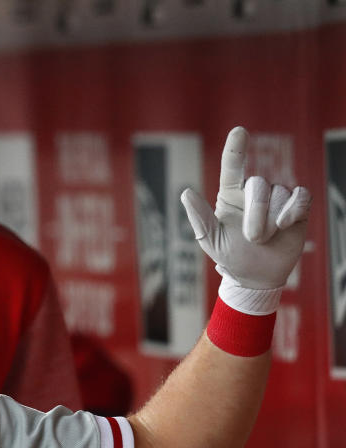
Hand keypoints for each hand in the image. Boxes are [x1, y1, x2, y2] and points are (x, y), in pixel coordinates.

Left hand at [180, 126, 309, 313]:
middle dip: (257, 213)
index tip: (239, 131)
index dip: (236, 148)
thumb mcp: (211, 241)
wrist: (257, 276)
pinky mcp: (297, 206)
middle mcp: (253, 193)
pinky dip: (294, 211)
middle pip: (259, 184)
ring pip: (280, 193)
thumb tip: (185, 192)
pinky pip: (301, 196)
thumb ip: (200, 217)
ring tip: (265, 239)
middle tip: (254, 238)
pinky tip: (286, 225)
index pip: (232, 166)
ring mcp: (277, 198)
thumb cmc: (231, 256)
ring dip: (272, 221)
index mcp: (230, 196)